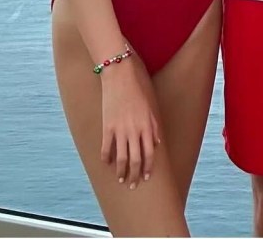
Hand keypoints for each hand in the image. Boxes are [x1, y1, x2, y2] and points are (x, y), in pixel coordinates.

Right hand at [100, 58, 160, 188]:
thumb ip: (154, 127)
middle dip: (135, 175)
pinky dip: (106, 158)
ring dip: (121, 172)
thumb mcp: (150, 108)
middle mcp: (134, 131)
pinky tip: (106, 164)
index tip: (146, 177)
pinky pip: (106, 148)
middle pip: (136, 160)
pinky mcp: (107, 127)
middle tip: (133, 185)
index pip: (149, 154)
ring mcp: (120, 130)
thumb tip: (156, 143)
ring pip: (121, 158)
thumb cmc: (137, 91)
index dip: (148, 168)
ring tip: (121, 179)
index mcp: (147, 126)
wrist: (120, 77)